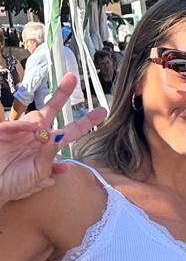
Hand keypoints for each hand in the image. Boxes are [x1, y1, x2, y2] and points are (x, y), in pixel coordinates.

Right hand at [0, 76, 104, 204]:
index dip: (86, 121)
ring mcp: (21, 131)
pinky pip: (16, 124)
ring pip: (35, 116)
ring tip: (40, 137)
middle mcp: (36, 135)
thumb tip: (60, 137)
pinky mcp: (4, 132)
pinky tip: (32, 130)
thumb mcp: (39, 173)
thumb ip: (50, 156)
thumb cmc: (16, 183)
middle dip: (62, 93)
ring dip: (40, 123)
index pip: (71, 131)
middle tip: (72, 77)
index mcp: (49, 146)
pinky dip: (24, 126)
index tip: (102, 110)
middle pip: (52, 109)